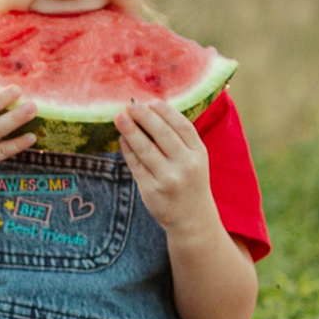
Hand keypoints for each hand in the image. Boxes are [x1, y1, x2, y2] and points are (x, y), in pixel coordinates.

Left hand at [114, 101, 216, 233]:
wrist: (192, 217)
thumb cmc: (190, 180)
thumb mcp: (195, 159)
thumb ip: (179, 139)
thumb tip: (151, 112)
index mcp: (199, 153)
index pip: (182, 126)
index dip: (166, 112)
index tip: (151, 101)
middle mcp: (185, 165)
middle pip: (163, 135)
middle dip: (145, 117)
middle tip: (131, 104)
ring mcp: (167, 178)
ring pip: (145, 149)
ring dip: (130, 130)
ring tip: (119, 117)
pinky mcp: (150, 190)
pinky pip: (135, 165)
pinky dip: (127, 149)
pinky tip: (121, 138)